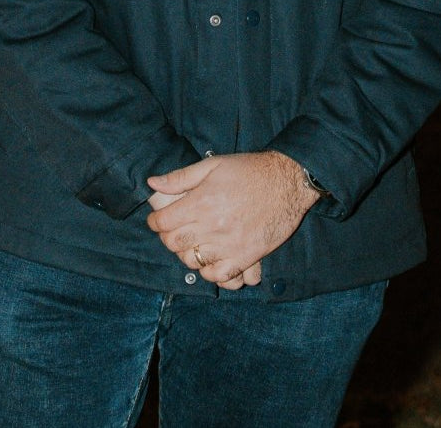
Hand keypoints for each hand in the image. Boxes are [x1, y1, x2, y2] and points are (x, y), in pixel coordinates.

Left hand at [145, 151, 315, 288]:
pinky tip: (210, 260)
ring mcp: (230, 244)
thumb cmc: (250, 170)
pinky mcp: (246, 256)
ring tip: (191, 244)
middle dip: (167, 238)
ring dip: (187, 254)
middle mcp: (213, 226)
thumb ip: (181, 177)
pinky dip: (209, 272)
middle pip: (175, 244)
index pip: (164, 222)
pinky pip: (219, 276)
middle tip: (172, 232)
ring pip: (193, 262)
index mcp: (202, 202)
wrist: (287, 181)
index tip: (156, 220)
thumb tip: (153, 183)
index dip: (155, 222)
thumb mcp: (213, 165)